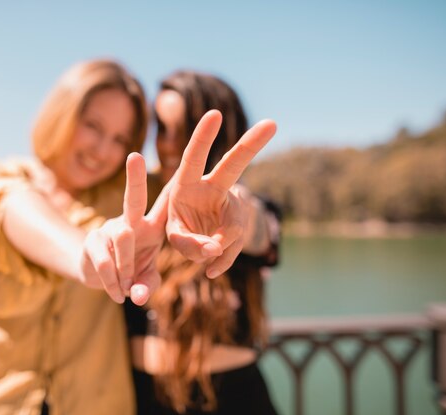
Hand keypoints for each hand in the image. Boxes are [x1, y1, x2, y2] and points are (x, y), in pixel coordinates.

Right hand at [81, 153, 168, 305]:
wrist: (97, 277)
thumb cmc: (130, 273)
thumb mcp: (145, 280)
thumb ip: (147, 286)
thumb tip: (137, 296)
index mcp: (151, 227)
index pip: (164, 206)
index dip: (173, 187)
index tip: (183, 165)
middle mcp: (131, 221)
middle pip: (133, 197)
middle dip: (134, 177)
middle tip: (134, 157)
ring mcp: (110, 228)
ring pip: (122, 238)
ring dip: (127, 266)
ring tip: (128, 286)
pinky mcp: (92, 241)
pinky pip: (104, 260)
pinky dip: (113, 281)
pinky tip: (118, 293)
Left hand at [166, 110, 276, 277]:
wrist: (197, 240)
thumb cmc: (180, 228)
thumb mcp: (173, 234)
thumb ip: (186, 242)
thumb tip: (212, 251)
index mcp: (187, 182)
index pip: (193, 158)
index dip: (203, 137)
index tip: (215, 114)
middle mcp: (212, 188)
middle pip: (232, 166)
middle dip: (250, 145)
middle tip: (271, 124)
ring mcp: (230, 206)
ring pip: (231, 226)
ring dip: (216, 247)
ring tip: (199, 259)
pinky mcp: (238, 226)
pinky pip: (233, 246)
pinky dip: (222, 260)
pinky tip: (212, 269)